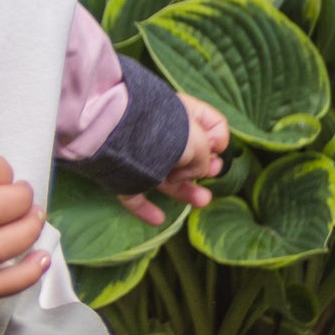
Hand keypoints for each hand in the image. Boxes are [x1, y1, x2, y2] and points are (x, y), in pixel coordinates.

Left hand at [119, 92, 229, 226]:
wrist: (116, 133)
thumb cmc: (164, 132)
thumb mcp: (197, 141)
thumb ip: (205, 157)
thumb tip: (197, 170)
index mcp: (182, 115)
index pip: (210, 124)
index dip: (218, 140)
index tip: (215, 151)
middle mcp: (161, 133)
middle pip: (187, 153)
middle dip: (203, 167)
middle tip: (211, 172)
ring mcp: (139, 155)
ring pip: (164, 175)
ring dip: (184, 191)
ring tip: (203, 201)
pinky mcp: (121, 174)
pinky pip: (134, 194)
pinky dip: (145, 208)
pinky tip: (157, 219)